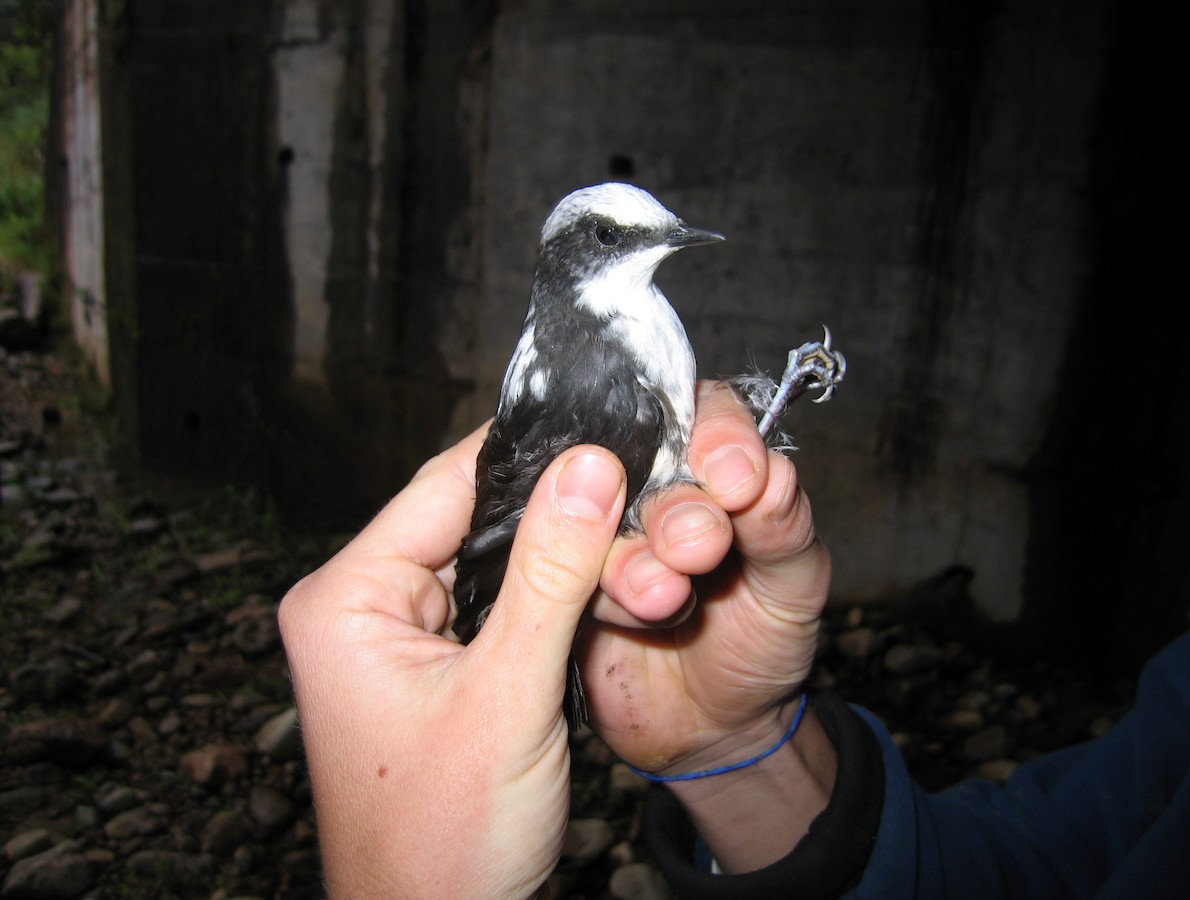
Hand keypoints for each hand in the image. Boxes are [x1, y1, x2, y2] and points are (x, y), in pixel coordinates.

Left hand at [278, 428, 627, 897]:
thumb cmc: (446, 839)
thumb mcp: (508, 695)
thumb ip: (550, 576)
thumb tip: (589, 467)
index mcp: (347, 598)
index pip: (444, 485)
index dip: (528, 453)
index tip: (603, 424)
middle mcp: (360, 605)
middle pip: (469, 518)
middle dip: (552, 511)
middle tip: (634, 486)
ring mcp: (395, 636)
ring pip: (489, 560)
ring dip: (555, 556)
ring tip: (627, 536)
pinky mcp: (430, 665)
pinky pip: (494, 604)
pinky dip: (544, 598)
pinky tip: (595, 587)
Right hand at [581, 380, 835, 870]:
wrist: (713, 732)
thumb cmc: (761, 643)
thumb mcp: (794, 589)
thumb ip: (786, 531)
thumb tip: (770, 474)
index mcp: (712, 468)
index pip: (704, 412)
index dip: (715, 433)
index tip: (733, 475)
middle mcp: (651, 490)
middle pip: (642, 464)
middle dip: (676, 507)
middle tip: (700, 546)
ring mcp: (602, 537)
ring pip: (599, 524)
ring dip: (633, 560)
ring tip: (666, 598)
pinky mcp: (564, 585)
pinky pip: (561, 575)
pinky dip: (593, 592)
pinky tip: (629, 614)